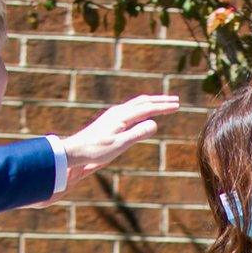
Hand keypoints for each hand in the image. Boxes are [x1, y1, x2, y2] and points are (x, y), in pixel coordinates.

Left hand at [59, 94, 180, 186]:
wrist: (74, 151)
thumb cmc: (96, 151)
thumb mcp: (120, 145)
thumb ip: (138, 133)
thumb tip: (155, 123)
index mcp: (122, 116)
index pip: (147, 108)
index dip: (163, 107)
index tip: (177, 106)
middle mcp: (118, 112)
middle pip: (143, 102)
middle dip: (160, 101)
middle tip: (175, 101)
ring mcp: (112, 115)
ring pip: (136, 104)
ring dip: (151, 103)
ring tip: (162, 104)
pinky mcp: (109, 120)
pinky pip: (130, 109)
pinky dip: (141, 107)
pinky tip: (142, 113)